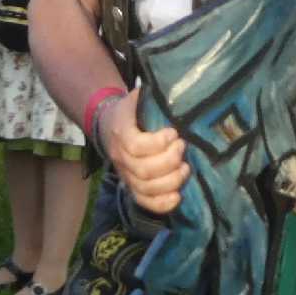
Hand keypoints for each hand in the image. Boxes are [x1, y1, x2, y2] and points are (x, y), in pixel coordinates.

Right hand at [98, 94, 186, 217]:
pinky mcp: (133, 187)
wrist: (109, 126)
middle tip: (182, 148)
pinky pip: (145, 202)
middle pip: (144, 170)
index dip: (158, 143)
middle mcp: (120, 158)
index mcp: (121, 133)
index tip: (173, 133)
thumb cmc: (131, 111)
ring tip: (186, 168)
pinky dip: (162, 204)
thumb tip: (174, 90)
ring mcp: (126, 175)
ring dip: (171, 181)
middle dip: (169, 161)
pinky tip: (177, 196)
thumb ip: (151, 95)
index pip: (136, 145)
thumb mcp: (137, 97)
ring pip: (147, 187)